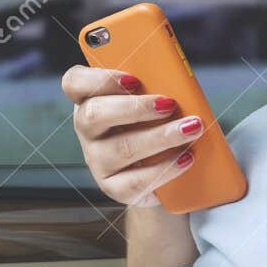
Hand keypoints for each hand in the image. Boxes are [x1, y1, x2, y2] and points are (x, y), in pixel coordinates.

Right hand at [61, 64, 204, 206]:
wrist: (161, 171)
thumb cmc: (155, 122)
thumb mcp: (151, 99)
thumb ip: (156, 87)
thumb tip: (180, 84)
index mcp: (90, 98)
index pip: (74, 83)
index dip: (100, 79)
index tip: (133, 79)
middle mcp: (87, 129)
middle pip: (94, 114)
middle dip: (136, 107)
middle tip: (169, 104)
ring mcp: (97, 160)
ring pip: (121, 148)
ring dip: (160, 137)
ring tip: (191, 129)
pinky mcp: (113, 187)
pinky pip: (136, 181)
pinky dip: (165, 168)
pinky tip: (186, 158)